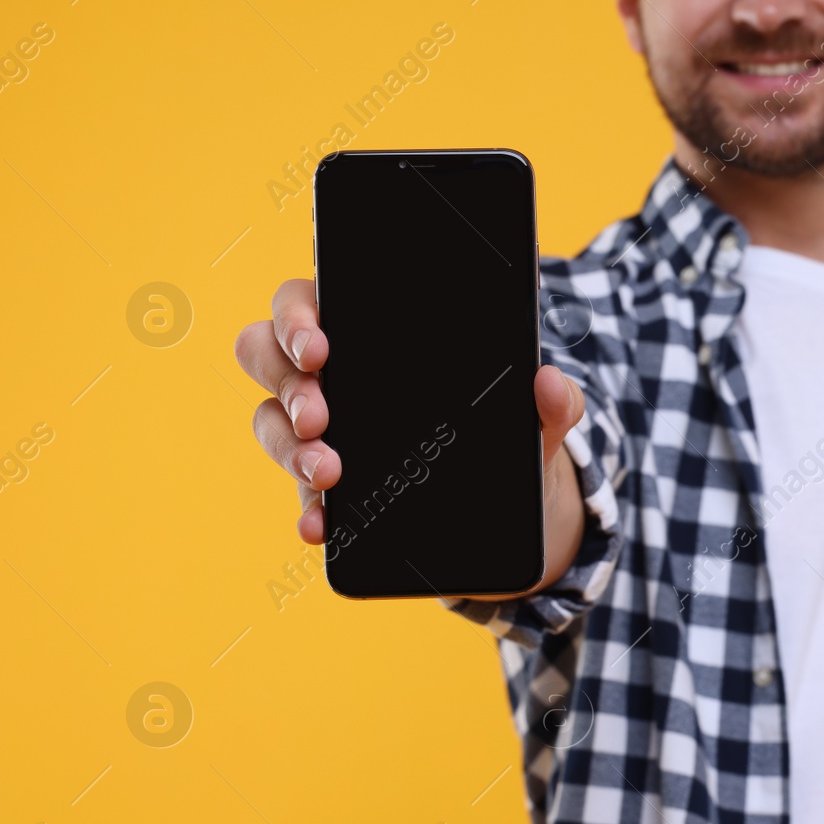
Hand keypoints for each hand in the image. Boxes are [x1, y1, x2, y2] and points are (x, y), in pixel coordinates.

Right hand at [234, 278, 587, 594]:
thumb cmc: (516, 434)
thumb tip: (550, 383)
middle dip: (286, 381)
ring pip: (271, 422)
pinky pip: (300, 493)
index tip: (321, 344)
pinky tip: (319, 523)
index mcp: (375, 333)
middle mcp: (334, 375)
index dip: (298, 314)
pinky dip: (306, 509)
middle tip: (319, 413)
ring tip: (329, 470)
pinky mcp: (331, 489)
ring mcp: (326, 432)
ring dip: (288, 445)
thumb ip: (555, 399)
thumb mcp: (542, 419)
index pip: (310, 300)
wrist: (520, 517)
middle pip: (268, 353)